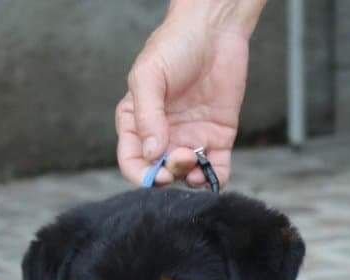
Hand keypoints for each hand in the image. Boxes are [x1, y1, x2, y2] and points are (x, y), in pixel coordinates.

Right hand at [116, 7, 252, 188]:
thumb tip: (152, 153)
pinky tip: (210, 174)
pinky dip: (213, 180)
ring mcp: (190, 139)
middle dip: (168, 174)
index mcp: (137, 124)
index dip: (141, 175)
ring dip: (189, 178)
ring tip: (195, 162)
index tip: (156, 173)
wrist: (214, 29)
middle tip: (181, 158)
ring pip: (186, 176)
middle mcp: (162, 137)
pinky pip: (215, 171)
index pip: (132, 162)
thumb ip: (147, 115)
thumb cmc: (174, 46)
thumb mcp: (149, 76)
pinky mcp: (217, 139)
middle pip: (160, 173)